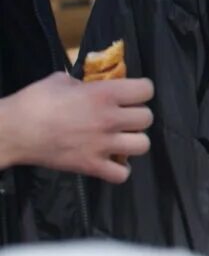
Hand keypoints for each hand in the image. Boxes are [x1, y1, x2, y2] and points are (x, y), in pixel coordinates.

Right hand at [0, 72, 153, 183]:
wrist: (11, 131)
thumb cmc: (34, 101)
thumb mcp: (61, 81)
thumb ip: (84, 84)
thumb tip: (92, 87)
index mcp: (104, 94)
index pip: (147, 90)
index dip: (140, 91)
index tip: (129, 95)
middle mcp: (109, 119)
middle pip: (147, 118)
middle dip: (136, 117)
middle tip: (122, 118)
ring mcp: (102, 145)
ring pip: (143, 145)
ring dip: (133, 142)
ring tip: (120, 140)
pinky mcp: (90, 167)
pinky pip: (122, 174)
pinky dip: (119, 170)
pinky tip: (110, 161)